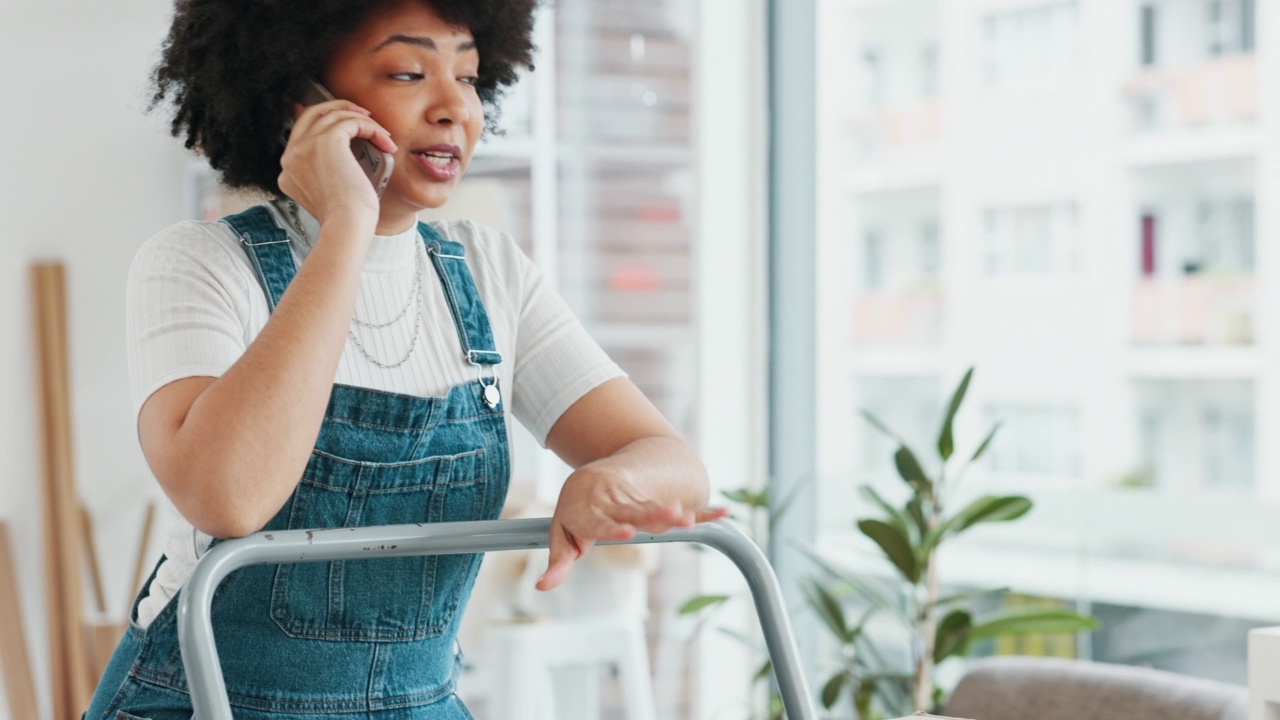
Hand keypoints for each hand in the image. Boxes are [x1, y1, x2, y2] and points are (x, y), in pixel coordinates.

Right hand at [277, 99, 396, 228]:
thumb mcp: (329, 195)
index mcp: (288, 170)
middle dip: (338, 109)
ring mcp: (304, 146)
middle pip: (311, 114)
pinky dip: (371, 127)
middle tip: (363, 115)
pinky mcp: (325, 141)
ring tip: (382, 134)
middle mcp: (290, 156)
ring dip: (362, 120)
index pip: (302, 134)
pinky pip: (351, 122)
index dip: (326, 124)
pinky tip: (385, 140)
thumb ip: (327, 175)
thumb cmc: (346, 219)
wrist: (347, 226)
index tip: (350, 127)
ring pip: (333, 115)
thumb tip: (345, 160)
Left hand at [536, 469, 729, 590]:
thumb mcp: (561, 534)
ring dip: (675, 514)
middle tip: (672, 516)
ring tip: (690, 519)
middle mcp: (616, 504)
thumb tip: (542, 588)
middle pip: (636, 511)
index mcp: (591, 511)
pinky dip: (704, 512)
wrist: (594, 475)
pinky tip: (723, 512)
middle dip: (654, 514)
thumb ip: (558, 562)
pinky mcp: (657, 502)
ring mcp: (639, 501)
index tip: (626, 531)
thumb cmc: (577, 511)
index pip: (602, 522)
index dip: (613, 527)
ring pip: (657, 508)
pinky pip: (682, 507)